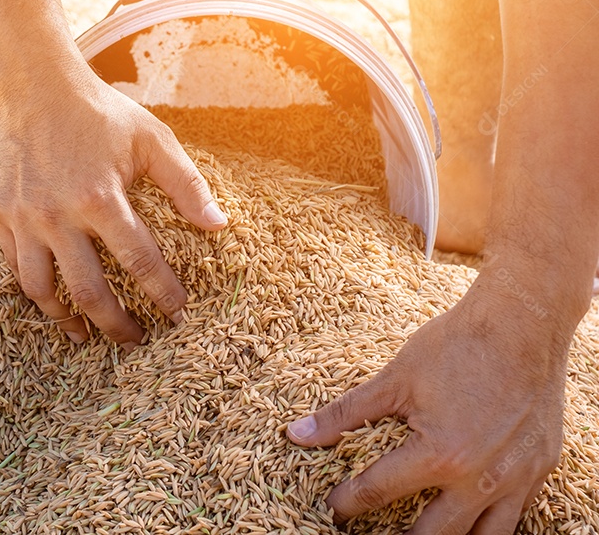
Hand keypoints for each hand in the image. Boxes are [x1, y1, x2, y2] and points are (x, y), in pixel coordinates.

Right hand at [0, 63, 227, 347]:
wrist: (35, 87)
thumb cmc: (100, 113)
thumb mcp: (152, 139)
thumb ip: (186, 184)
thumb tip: (219, 227)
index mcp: (100, 197)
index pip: (139, 262)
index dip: (163, 293)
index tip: (179, 315)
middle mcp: (58, 215)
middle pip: (89, 291)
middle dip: (116, 324)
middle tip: (135, 341)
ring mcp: (25, 218)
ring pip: (42, 290)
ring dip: (67, 319)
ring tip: (85, 335)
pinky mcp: (2, 216)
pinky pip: (14, 268)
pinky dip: (35, 291)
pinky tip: (53, 300)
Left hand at [287, 275, 573, 532]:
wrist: (524, 323)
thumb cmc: (456, 346)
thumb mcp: (394, 380)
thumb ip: (345, 414)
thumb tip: (297, 435)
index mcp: (440, 456)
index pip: (378, 493)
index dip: (347, 503)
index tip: (332, 509)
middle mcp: (481, 479)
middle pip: (432, 534)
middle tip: (372, 533)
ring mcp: (517, 479)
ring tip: (417, 533)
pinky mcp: (541, 470)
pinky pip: (515, 516)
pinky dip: (487, 524)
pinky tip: (465, 518)